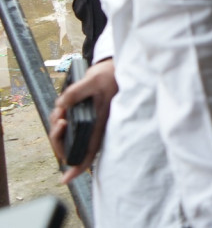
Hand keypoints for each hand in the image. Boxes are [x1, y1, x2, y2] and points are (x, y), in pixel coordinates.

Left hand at [49, 59, 117, 182]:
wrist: (116, 70)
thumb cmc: (109, 77)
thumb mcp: (93, 80)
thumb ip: (76, 92)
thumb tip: (61, 104)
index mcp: (100, 123)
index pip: (89, 151)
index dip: (78, 167)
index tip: (65, 179)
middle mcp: (94, 126)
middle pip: (72, 145)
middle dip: (58, 137)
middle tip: (59, 119)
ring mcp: (88, 122)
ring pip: (67, 135)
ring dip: (57, 126)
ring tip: (60, 110)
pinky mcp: (84, 116)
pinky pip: (67, 125)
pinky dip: (59, 119)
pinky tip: (61, 108)